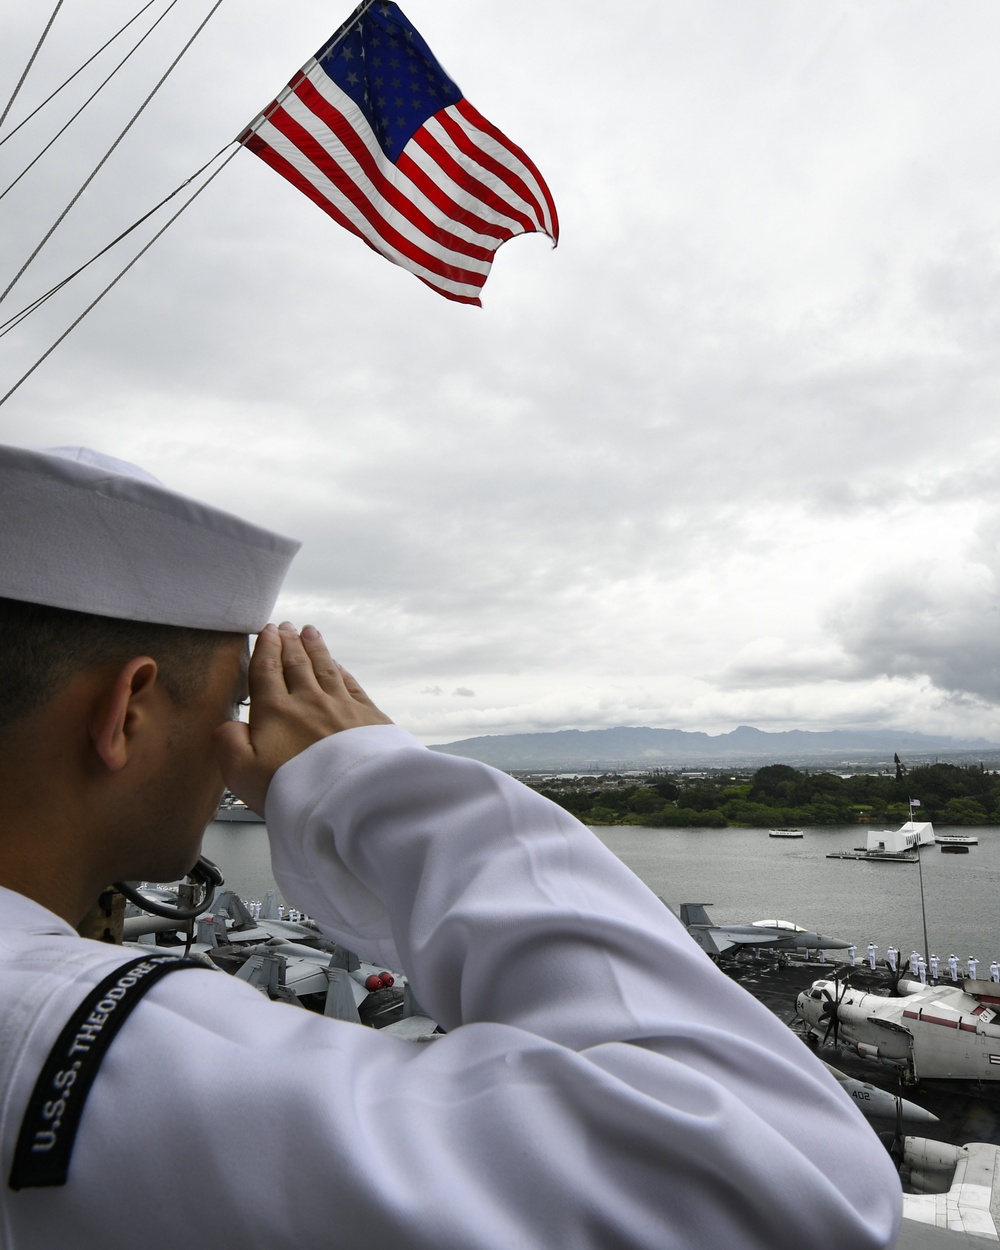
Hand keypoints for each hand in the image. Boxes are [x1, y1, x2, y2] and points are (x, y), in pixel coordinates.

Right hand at [214, 622, 391, 813]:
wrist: (354, 800)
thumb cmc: (296, 791)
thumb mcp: (242, 773)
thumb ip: (228, 744)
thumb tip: (228, 726)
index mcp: (276, 712)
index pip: (267, 671)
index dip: (265, 649)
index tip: (265, 632)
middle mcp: (310, 702)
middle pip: (297, 664)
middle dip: (289, 643)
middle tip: (285, 627)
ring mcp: (342, 707)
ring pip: (325, 669)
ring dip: (316, 648)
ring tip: (310, 633)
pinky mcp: (369, 718)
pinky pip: (351, 684)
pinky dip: (342, 671)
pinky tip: (339, 666)